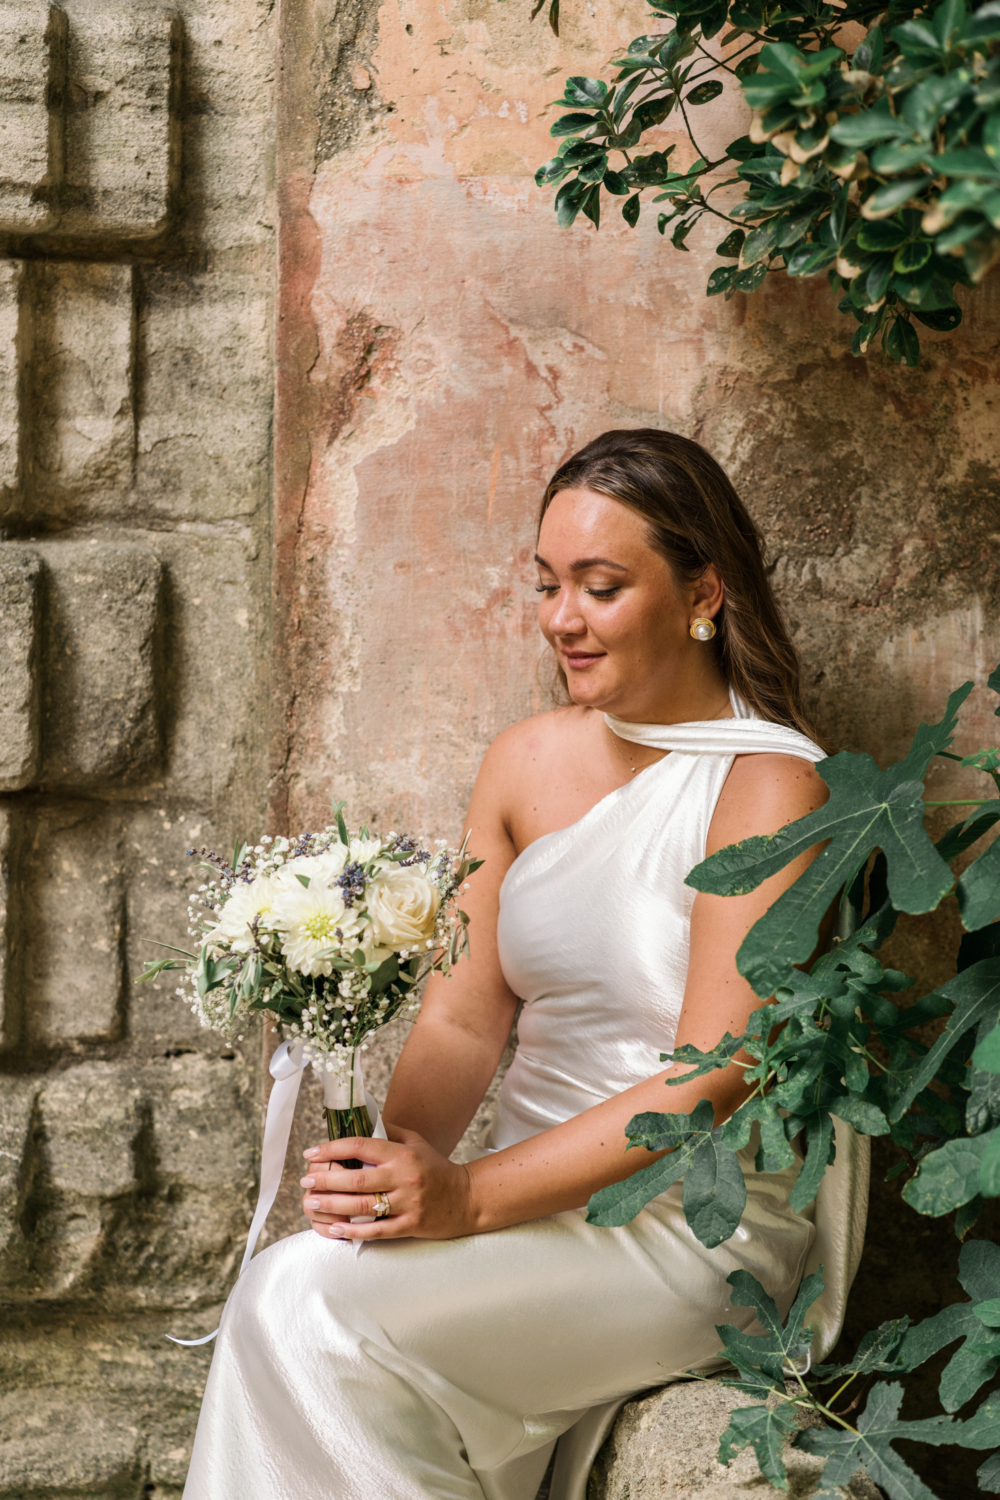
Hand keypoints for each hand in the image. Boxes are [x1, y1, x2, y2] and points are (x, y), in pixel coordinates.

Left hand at [299, 1125, 476, 1240]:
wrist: (467, 1198)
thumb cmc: (437, 1168)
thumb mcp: (416, 1142)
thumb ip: (389, 1132)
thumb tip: (360, 1119)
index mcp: (402, 1154)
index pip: (361, 1146)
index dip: (332, 1148)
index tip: (311, 1152)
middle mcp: (404, 1177)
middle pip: (357, 1179)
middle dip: (326, 1179)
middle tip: (306, 1180)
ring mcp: (407, 1203)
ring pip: (362, 1206)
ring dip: (332, 1204)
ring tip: (311, 1202)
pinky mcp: (410, 1225)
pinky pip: (376, 1230)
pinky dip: (353, 1230)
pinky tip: (334, 1228)